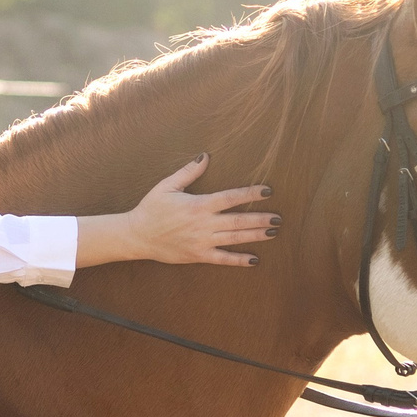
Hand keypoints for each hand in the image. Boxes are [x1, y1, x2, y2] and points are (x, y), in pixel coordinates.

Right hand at [75, 155, 277, 269]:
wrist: (137, 235)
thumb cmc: (151, 208)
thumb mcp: (168, 185)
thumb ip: (189, 172)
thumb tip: (206, 156)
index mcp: (199, 205)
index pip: (231, 197)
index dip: (250, 193)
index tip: (267, 190)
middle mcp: (204, 224)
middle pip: (238, 220)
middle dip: (260, 218)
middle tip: (279, 218)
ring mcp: (202, 241)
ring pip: (234, 238)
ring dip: (255, 235)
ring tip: (273, 232)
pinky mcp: (198, 255)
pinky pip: (223, 259)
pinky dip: (239, 260)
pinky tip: (255, 259)